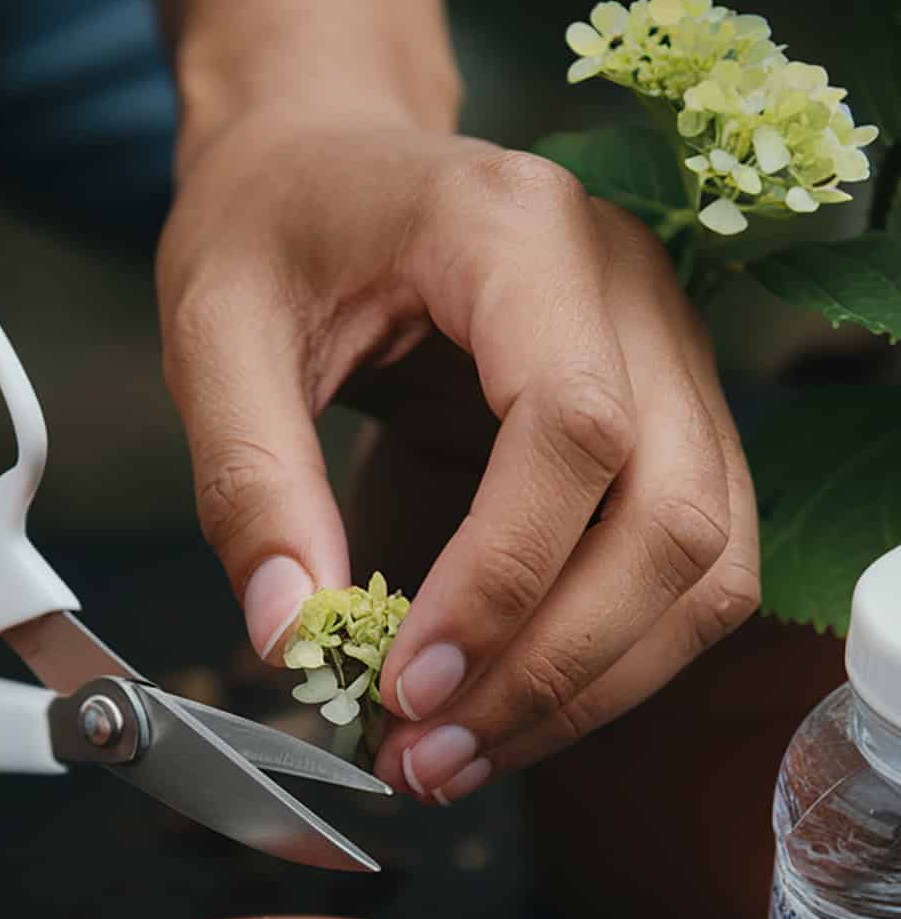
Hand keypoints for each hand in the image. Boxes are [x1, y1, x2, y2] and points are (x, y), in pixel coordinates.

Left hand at [156, 118, 759, 802]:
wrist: (329, 160)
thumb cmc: (276, 224)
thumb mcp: (214, 331)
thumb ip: (249, 481)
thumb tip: (293, 638)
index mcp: (517, 233)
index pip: (573, 426)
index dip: (502, 578)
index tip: (407, 684)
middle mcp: (631, 287)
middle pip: (668, 516)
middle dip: (551, 669)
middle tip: (426, 758)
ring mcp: (669, 353)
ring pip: (703, 560)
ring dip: (594, 687)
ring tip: (462, 757)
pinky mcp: (668, 418)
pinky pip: (690, 566)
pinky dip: (616, 660)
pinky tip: (513, 709)